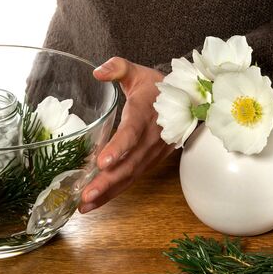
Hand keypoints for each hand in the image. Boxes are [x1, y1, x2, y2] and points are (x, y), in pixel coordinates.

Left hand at [79, 56, 174, 212]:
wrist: (188, 101)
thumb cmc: (157, 87)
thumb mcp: (138, 71)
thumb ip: (118, 67)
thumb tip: (97, 72)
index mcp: (145, 114)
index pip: (133, 132)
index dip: (119, 147)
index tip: (102, 162)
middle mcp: (151, 138)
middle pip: (130, 164)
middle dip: (108, 182)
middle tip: (86, 195)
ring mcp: (152, 153)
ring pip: (130, 176)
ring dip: (108, 193)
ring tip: (84, 206)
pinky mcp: (150, 162)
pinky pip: (131, 178)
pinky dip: (114, 192)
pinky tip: (95, 202)